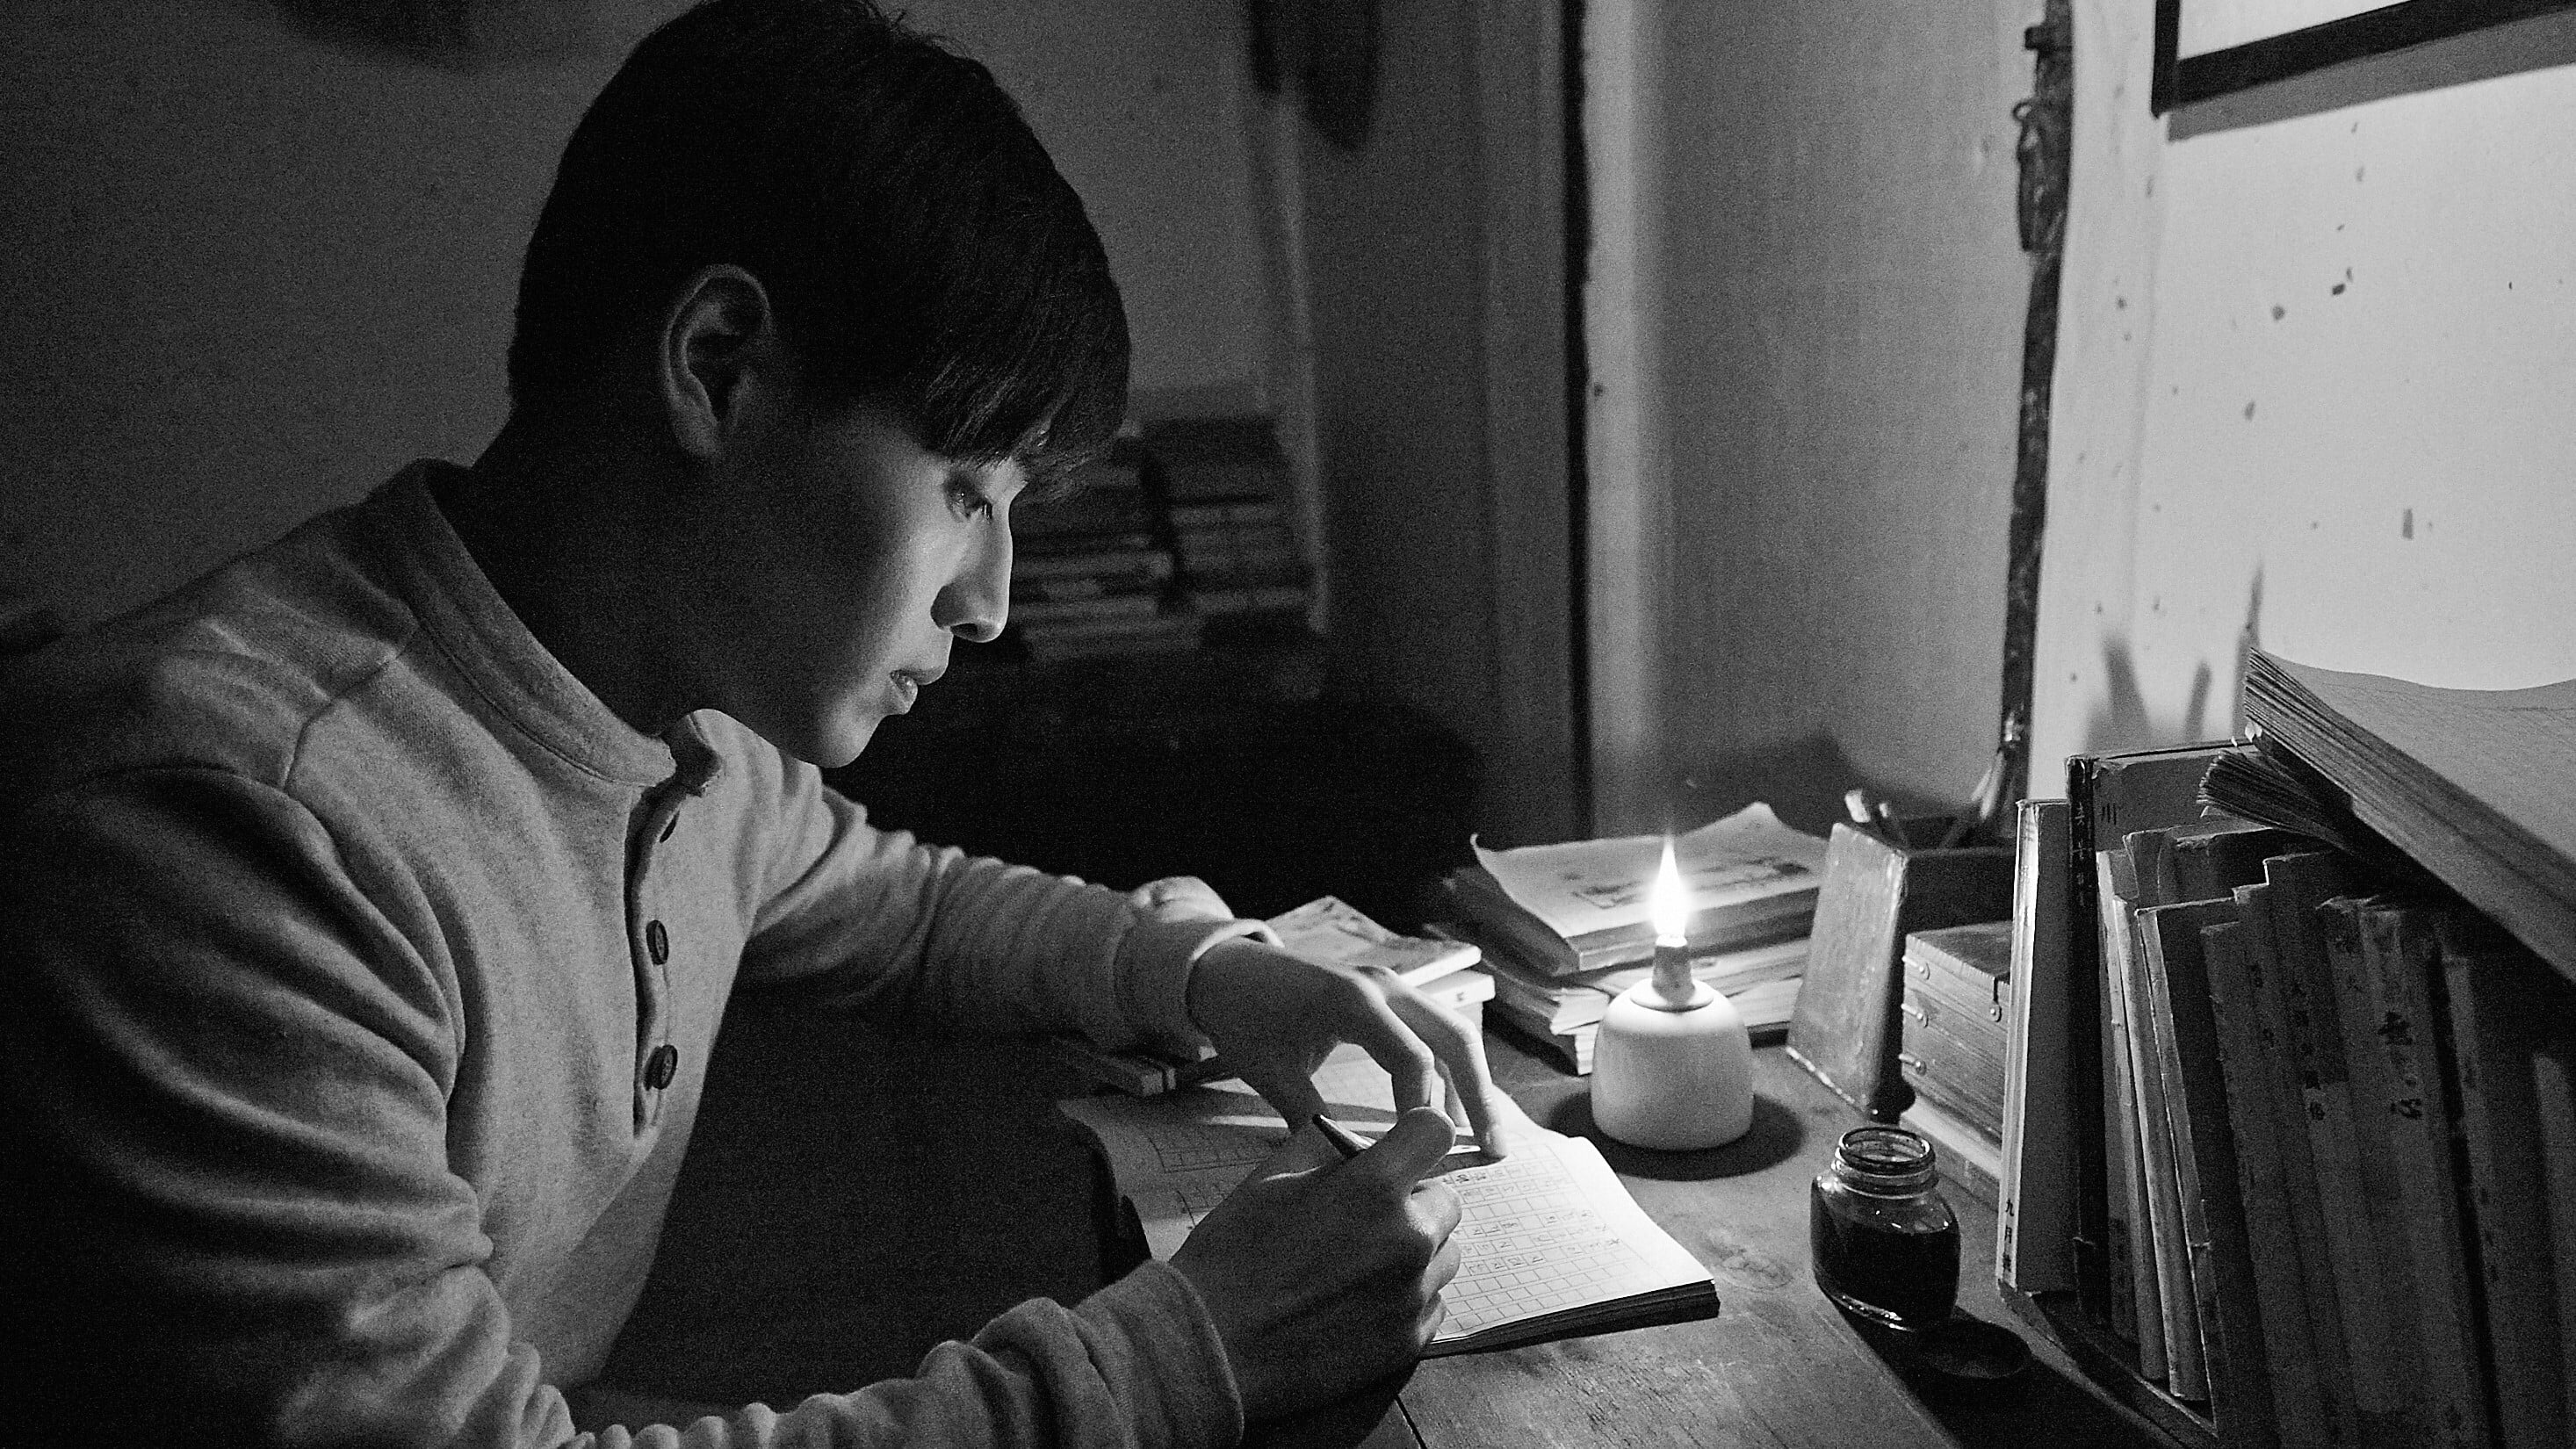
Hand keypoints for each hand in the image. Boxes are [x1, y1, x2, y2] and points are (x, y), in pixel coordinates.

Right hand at [1171, 1108, 1463, 1417]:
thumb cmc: (1232, 1256)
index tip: (1400, 1153)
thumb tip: (1362, 1144)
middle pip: (1446, 1201)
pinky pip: (1432, 1305)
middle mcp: (1407, 1237)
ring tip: (1360, 1268)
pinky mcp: (1409, 1341)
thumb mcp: (1270, 1177)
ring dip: (1415, 1254)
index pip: (1434, 1131)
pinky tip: (1359, 1305)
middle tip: (1365, 1222)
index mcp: (1373, 1187)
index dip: (1415, 1138)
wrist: (1213, 1347)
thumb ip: (1328, 1148)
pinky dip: (1406, 1300)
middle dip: (1413, 1204)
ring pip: (1443, 1256)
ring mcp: (1412, 1294)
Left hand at [1186, 935, 1521, 1157]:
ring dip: (1472, 1081)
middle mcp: (1383, 986)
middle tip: (1494, 1148)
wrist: (1226, 970)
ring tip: (1486, 1135)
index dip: (1424, 1110)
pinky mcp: (1389, 994)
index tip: (1427, 1156)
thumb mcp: (1269, 1072)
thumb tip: (1349, 1166)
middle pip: (1453, 1038)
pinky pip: (1433, 1028)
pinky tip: (1453, 1108)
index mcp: (1353, 1002)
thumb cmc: (1243, 1018)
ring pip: (1452, 1030)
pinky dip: (1451, 1067)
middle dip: (1478, 1094)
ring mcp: (1390, 985)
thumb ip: (1310, 1117)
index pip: (1412, 1058)